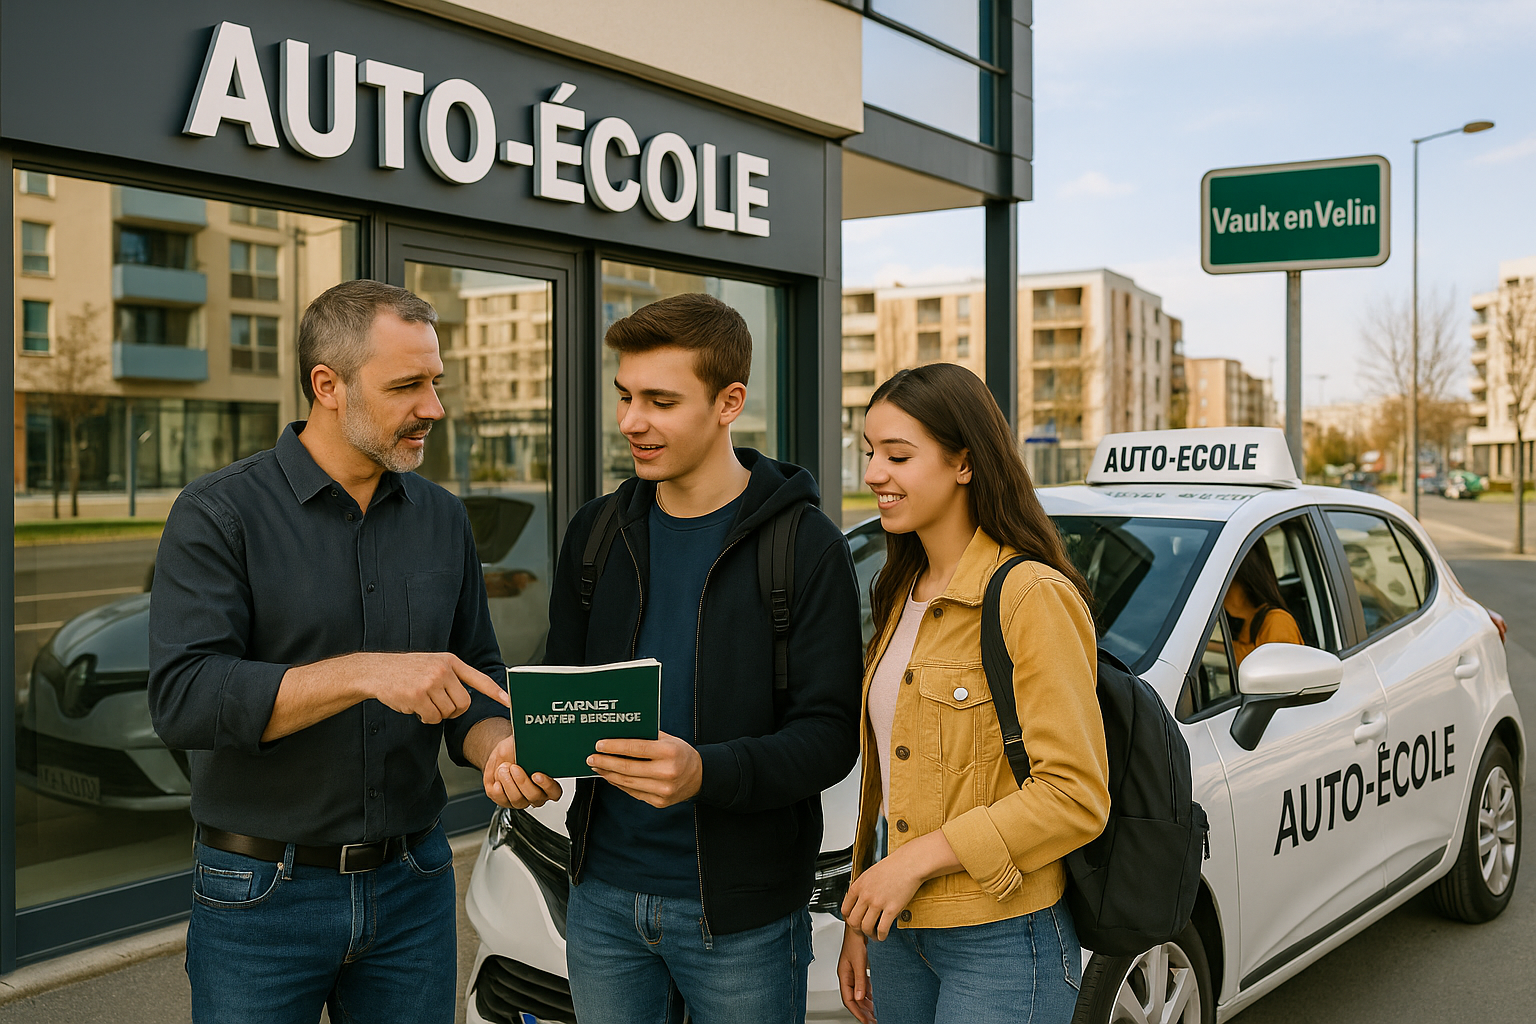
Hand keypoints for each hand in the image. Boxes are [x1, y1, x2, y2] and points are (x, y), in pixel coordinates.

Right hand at [362, 652, 509, 723]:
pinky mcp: (418, 696)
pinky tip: (415, 707)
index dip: (497, 692)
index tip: (510, 702)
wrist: (377, 671)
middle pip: (464, 704)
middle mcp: (443, 670)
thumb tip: (467, 700)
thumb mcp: (433, 664)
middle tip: (438, 705)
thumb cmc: (407, 670)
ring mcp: (430, 682)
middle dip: (454, 710)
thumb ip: (451, 677)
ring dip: (436, 714)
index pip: (479, 679)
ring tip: (423, 701)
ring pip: (448, 713)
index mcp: (451, 661)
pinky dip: (425, 718)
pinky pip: (432, 718)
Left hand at [481, 730, 562, 808]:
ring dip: (508, 783)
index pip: (554, 792)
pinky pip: (501, 800)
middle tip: (514, 767)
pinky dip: (498, 789)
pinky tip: (498, 779)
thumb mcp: (526, 746)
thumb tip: (538, 747)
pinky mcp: (504, 801)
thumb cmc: (516, 750)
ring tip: (503, 768)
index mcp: (547, 783)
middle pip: (534, 796)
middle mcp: (536, 795)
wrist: (501, 755)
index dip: (547, 785)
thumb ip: (535, 751)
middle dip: (522, 781)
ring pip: (517, 800)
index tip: (536, 774)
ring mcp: (520, 800)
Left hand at [586, 731, 702, 807]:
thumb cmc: (681, 754)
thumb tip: (618, 734)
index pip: (635, 748)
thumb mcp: (669, 739)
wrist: (699, 777)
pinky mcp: (659, 802)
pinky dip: (619, 784)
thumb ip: (647, 736)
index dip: (615, 747)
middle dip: (606, 762)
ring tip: (597, 767)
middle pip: (628, 768)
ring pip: (628, 782)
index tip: (599, 745)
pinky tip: (610, 776)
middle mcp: (667, 772)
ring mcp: (663, 790)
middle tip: (591, 758)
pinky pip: (634, 792)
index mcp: (669, 752)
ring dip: (609, 774)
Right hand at [837, 926, 875, 1023]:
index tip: (865, 1021)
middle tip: (872, 1021)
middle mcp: (848, 976)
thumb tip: (859, 997)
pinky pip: (864, 986)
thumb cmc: (855, 940)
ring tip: (875, 1013)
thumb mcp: (859, 962)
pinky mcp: (860, 969)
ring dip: (867, 1004)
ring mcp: (853, 973)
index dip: (857, 1012)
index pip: (848, 1000)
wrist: (858, 927)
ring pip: (859, 994)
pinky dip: (869, 995)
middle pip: (854, 999)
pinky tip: (875, 999)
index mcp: (844, 975)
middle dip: (863, 1012)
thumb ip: (860, 980)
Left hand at [841, 848, 926, 940]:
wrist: (909, 864)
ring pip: (866, 927)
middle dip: (857, 929)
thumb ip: (862, 887)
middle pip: (853, 921)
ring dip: (869, 935)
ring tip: (874, 935)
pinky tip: (883, 935)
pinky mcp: (892, 909)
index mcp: (858, 886)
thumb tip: (859, 898)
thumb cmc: (893, 866)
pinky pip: (882, 928)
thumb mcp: (870, 873)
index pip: (845, 909)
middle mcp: (866, 895)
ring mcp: (878, 903)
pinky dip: (881, 936)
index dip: (848, 918)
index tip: (854, 921)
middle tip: (863, 931)